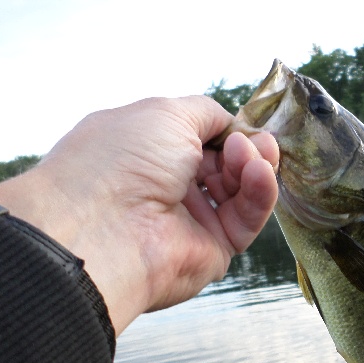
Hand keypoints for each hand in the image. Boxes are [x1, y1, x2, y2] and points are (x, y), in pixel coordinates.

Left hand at [0, 96, 278, 334]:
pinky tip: (259, 173)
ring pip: (241, 190)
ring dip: (253, 166)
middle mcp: (169, 185)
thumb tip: (232, 124)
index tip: (245, 125)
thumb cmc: (121, 162)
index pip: (202, 139)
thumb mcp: (166, 113)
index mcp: (148, 151)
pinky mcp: (215, 248)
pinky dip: (259, 193)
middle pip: (227, 164)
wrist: (104, 228)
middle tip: (256, 142)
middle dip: (247, 148)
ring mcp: (193, 219)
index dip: (228, 130)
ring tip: (253, 156)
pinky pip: (247, 218)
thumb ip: (207, 114)